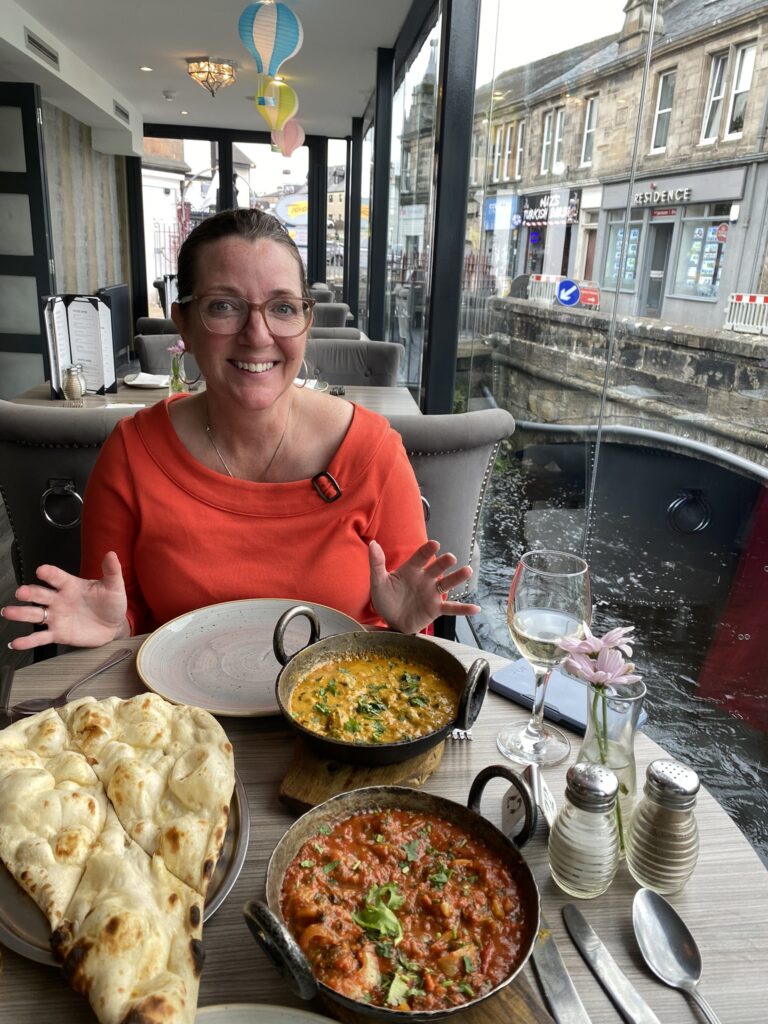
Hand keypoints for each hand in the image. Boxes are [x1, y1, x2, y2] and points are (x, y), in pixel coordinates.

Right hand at [2, 551, 129, 650]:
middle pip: (41, 594)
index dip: (49, 573)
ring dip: (21, 613)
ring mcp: (56, 617)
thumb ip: (111, 571)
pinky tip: (16, 642)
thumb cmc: (111, 603)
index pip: (57, 577)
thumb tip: (111, 554)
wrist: (114, 626)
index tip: (41, 570)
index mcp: (70, 585)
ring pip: (35, 614)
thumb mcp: (114, 586)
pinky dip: (28, 641)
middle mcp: (59, 599)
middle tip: (21, 592)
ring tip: (8, 612)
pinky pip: (40, 637)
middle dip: (30, 592)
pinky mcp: (58, 634)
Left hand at [368, 539, 480, 633]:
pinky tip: (476, 608)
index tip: (434, 544)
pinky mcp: (436, 609)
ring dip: (457, 578)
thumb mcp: (378, 582)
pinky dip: (464, 609)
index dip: (427, 551)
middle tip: (450, 558)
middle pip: (437, 568)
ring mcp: (432, 593)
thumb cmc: (385, 598)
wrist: (391, 620)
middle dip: (444, 563)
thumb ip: (376, 564)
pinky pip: (452, 608)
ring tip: (467, 571)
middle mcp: (425, 579)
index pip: (420, 557)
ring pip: (447, 584)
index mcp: (411, 570)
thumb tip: (373, 544)